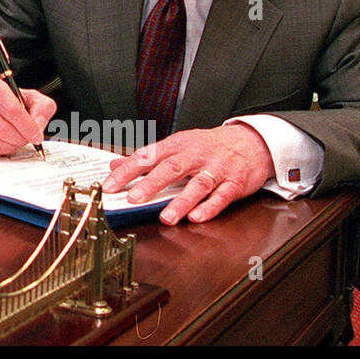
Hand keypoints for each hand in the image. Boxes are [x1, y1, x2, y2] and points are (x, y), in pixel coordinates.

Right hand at [0, 75, 54, 157]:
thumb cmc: (6, 102)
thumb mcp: (29, 97)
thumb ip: (41, 108)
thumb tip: (38, 127)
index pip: (11, 109)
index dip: (27, 126)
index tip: (37, 136)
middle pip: (2, 128)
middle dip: (20, 139)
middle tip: (26, 139)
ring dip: (10, 146)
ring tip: (14, 140)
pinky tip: (1, 143)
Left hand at [102, 123, 275, 224]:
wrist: (250, 141)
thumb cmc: (207, 145)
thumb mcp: (176, 145)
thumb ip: (147, 158)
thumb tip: (115, 165)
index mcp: (176, 145)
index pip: (147, 157)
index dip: (127, 172)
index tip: (109, 185)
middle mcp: (195, 156)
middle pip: (171, 169)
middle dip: (151, 184)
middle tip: (133, 199)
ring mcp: (216, 169)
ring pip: (197, 185)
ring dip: (181, 202)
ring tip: (166, 217)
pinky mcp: (234, 183)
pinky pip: (222, 196)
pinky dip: (210, 207)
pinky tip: (197, 217)